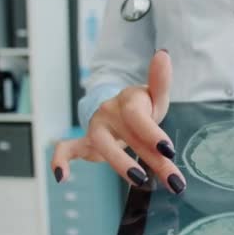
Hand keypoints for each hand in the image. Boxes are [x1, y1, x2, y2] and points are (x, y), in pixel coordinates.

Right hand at [51, 50, 186, 193]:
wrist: (121, 111)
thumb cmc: (143, 107)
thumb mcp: (155, 97)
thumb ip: (160, 81)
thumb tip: (164, 53)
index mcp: (128, 101)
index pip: (137, 116)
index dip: (152, 133)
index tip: (169, 150)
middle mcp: (109, 112)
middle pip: (130, 137)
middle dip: (153, 161)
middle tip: (174, 181)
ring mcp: (96, 127)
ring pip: (102, 144)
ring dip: (120, 163)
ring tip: (140, 180)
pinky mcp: (85, 142)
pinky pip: (66, 148)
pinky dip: (60, 160)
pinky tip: (61, 176)